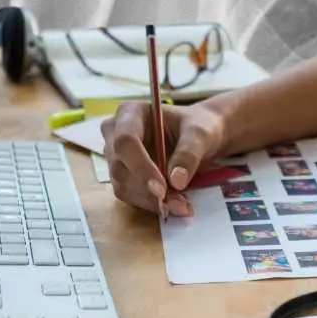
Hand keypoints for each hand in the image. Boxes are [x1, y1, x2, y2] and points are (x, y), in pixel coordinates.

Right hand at [101, 100, 224, 216]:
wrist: (200, 138)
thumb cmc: (198, 126)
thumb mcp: (200, 134)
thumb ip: (189, 153)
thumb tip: (176, 181)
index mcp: (130, 113)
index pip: (125, 141)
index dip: (140, 166)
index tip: (162, 189)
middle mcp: (116, 133)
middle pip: (121, 167)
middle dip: (149, 190)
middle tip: (180, 203)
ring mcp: (117, 156)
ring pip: (124, 185)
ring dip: (152, 200)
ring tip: (182, 205)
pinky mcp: (123, 176)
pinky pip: (130, 196)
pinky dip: (152, 204)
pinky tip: (174, 204)